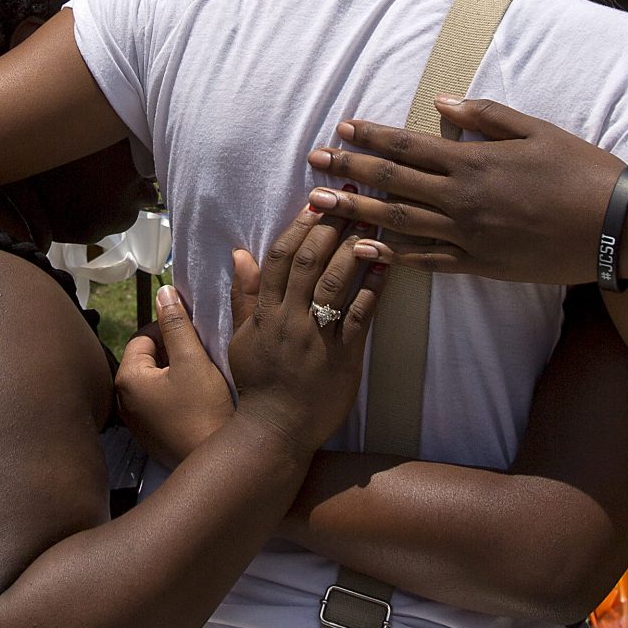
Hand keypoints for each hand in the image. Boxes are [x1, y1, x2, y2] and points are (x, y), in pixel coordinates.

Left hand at [115, 282, 236, 469]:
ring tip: (202, 375)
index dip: (170, 329)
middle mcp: (123, 401)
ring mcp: (136, 422)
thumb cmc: (204, 409)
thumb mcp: (192, 360)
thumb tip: (163, 293)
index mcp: (127, 379)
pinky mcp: (151, 436)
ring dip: (176, 372)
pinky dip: (175, 394)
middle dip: (173, 351)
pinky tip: (198, 398)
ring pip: (155, 380)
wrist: (215, 460)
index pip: (144, 336)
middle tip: (201, 354)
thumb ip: (177, 324)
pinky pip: (159, 402)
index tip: (196, 334)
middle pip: (148, 359)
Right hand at [226, 210, 384, 456]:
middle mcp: (288, 320)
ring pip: (333, 283)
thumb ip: (245, 294)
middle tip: (351, 198)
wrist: (275, 429)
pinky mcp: (342, 357)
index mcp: (265, 313)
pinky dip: (373, 288)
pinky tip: (386, 264)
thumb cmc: (260, 382)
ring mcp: (315, 338)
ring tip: (371, 220)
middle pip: (308, 262)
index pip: (279, 259)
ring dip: (353, 249)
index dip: (298, 226)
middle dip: (330, 226)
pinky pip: (360, 315)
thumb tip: (240, 252)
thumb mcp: (242, 336)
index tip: (316, 202)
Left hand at [305, 97, 622, 285]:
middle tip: (314, 164)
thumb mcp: (535, 129)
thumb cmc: (580, 170)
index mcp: (473, 161)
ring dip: (356, 212)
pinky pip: (426, 260)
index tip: (341, 129)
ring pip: (398, 222)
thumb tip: (442, 104)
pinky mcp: (479, 265)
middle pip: (392, 182)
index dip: (371, 137)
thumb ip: (485, 117)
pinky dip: (391, 256)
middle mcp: (461, 198)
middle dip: (349, 170)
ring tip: (319, 206)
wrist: (614, 226)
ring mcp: (467, 235)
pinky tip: (362, 250)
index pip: (408, 145)